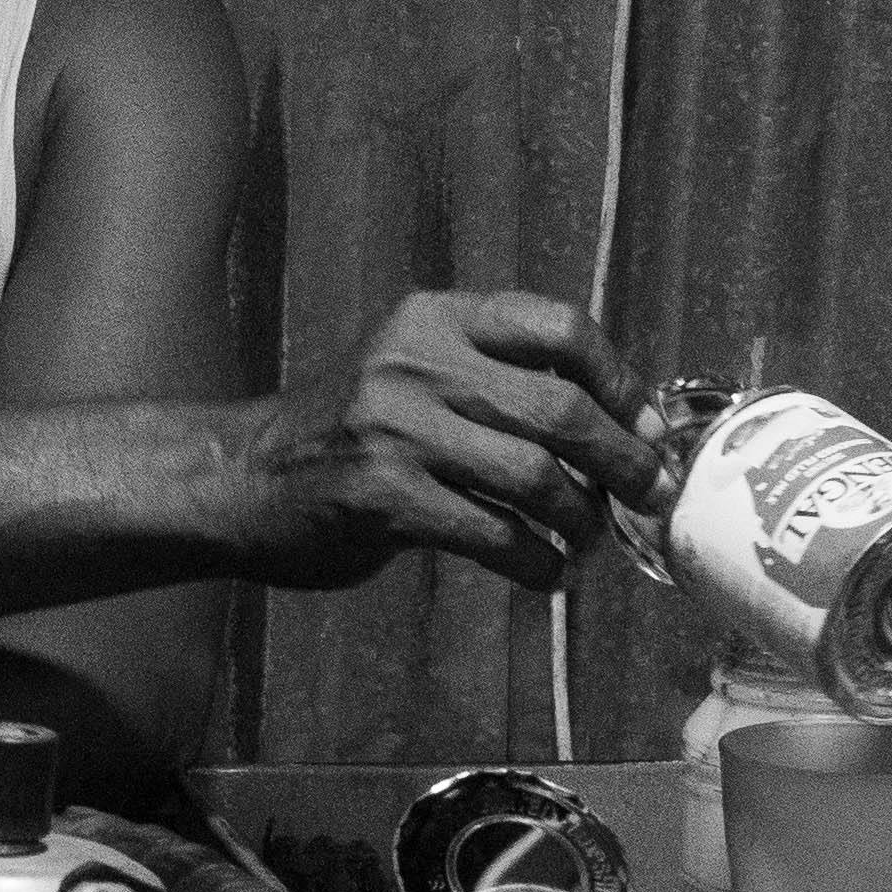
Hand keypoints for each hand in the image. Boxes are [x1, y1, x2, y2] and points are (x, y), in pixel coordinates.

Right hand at [229, 288, 654, 591]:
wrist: (241, 477)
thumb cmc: (348, 431)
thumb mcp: (411, 369)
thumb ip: (491, 377)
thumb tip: (614, 424)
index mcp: (435, 317)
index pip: (556, 326)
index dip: (620, 378)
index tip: (650, 426)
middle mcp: (416, 361)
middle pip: (559, 407)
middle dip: (622, 460)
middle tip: (650, 495)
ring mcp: (395, 428)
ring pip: (533, 476)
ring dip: (580, 519)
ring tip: (589, 541)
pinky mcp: (382, 497)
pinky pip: (491, 534)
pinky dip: (535, 562)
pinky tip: (547, 574)